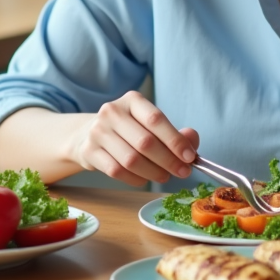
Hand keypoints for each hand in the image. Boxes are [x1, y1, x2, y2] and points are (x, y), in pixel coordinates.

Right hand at [71, 91, 198, 187]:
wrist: (88, 134)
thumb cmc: (128, 129)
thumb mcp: (150, 124)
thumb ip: (175, 132)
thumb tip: (191, 141)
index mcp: (132, 100)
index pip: (155, 119)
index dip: (175, 140)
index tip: (190, 157)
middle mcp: (112, 112)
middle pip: (145, 142)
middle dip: (168, 161)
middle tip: (183, 172)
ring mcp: (98, 132)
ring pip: (131, 160)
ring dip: (154, 172)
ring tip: (165, 176)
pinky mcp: (89, 152)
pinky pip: (117, 171)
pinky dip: (136, 179)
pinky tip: (144, 179)